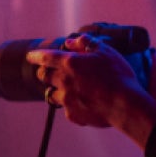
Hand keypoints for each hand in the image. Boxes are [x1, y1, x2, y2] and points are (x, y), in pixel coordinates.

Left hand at [27, 33, 155, 146]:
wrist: (125, 105)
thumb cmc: (118, 75)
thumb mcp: (105, 52)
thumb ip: (86, 43)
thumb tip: (72, 41)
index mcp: (70, 63)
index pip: (45, 57)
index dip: (35, 55)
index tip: (30, 56)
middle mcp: (64, 81)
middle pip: (44, 76)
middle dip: (44, 72)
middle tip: (51, 72)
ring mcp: (67, 100)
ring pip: (51, 94)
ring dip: (55, 89)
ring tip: (67, 89)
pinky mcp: (73, 115)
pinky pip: (66, 109)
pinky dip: (70, 105)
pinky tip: (82, 103)